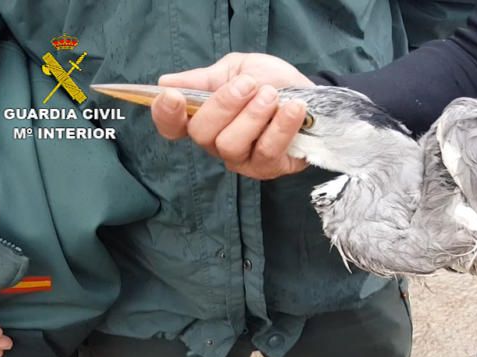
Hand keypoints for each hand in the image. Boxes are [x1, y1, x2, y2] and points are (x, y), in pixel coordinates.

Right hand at [150, 52, 313, 178]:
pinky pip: (267, 152)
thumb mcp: (237, 69)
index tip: (173, 96)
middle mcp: (216, 143)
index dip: (165, 114)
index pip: (171, 126)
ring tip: (272, 95)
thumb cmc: (270, 81)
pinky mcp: (270, 168)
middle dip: (224, 104)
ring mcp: (242, 159)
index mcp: (203, 117)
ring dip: (252, 115)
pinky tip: (293, 108)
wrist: (310, 93)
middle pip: (202, 134)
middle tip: (249, 84)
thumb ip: (205, 78)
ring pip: (231, 145)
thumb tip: (166, 82)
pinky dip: (280, 127)